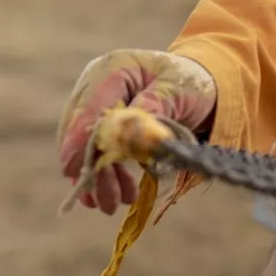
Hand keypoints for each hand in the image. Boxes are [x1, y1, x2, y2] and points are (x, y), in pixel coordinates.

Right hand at [56, 49, 216, 215]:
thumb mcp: (180, 90)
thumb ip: (154, 107)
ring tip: (110, 205)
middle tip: (104, 202)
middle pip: (82, 130)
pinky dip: (107, 173)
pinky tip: (117, 194)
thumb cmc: (191, 82)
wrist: (202, 83)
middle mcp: (98, 86)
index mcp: (113, 69)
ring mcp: (98, 106)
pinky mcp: (105, 125)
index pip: (89, 106)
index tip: (73, 170)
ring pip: (88, 146)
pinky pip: (99, 152)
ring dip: (99, 177)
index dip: (79, 139)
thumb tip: (130, 133)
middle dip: (92, 168)